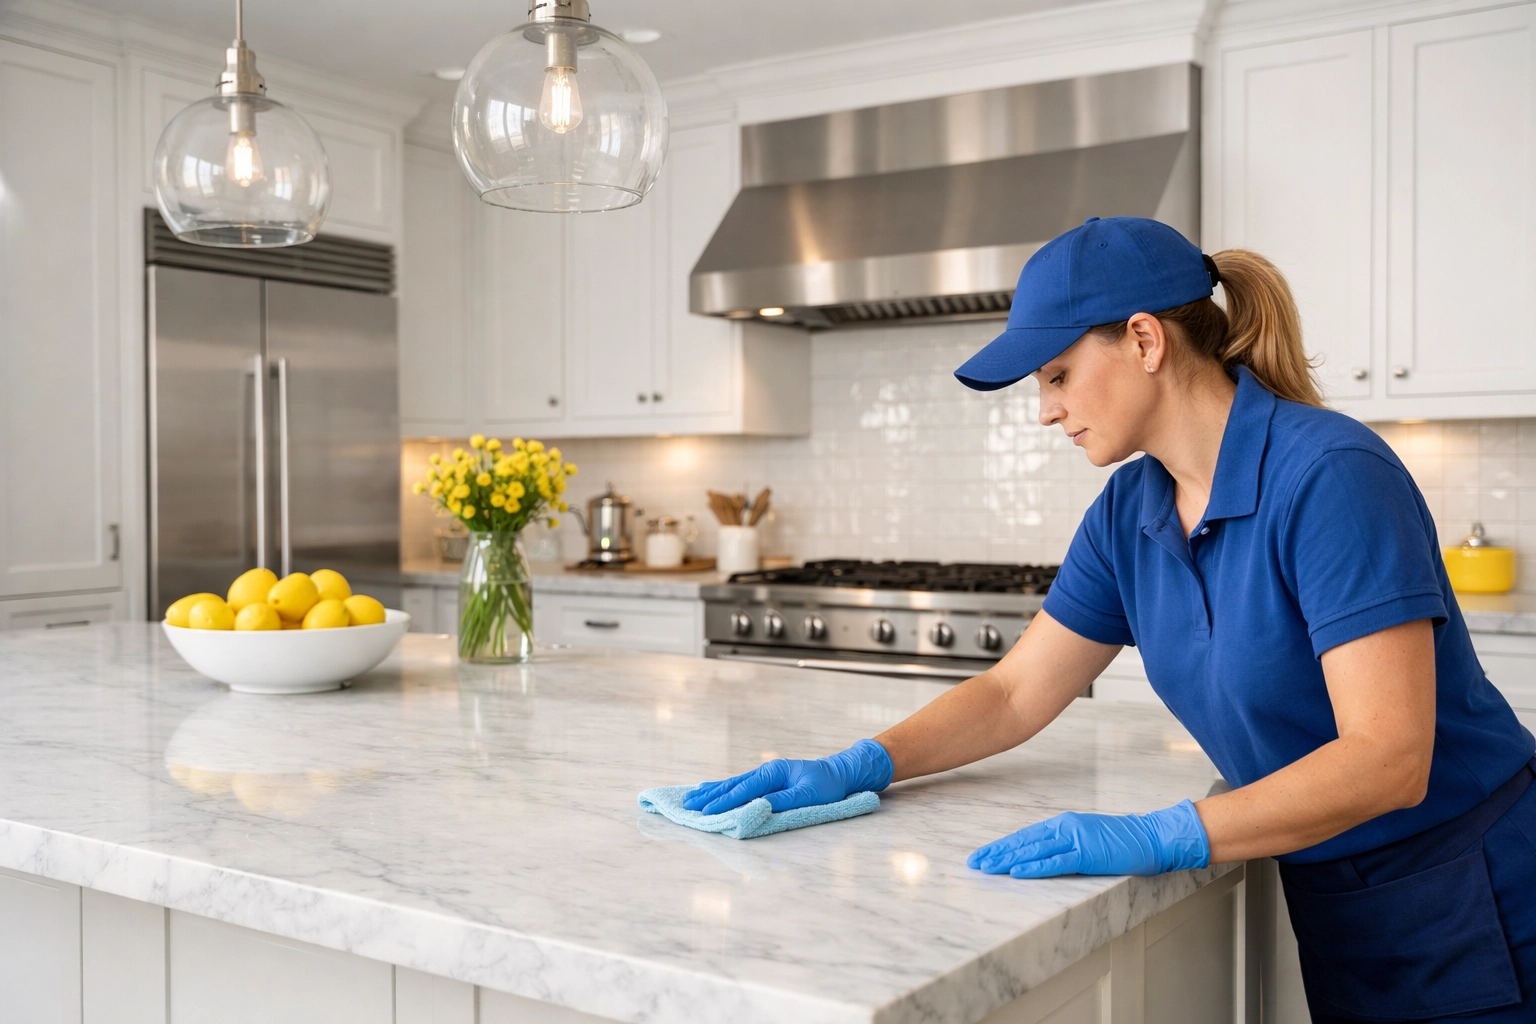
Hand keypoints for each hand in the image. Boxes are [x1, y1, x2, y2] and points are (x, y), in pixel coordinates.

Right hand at [683, 738, 893, 813]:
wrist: (840, 772)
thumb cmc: (828, 786)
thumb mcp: (809, 795)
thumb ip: (783, 802)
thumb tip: (758, 807)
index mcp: (773, 772)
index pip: (744, 790)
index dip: (724, 802)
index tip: (706, 812)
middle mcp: (765, 771)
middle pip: (732, 785)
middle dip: (710, 796)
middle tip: (687, 806)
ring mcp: (765, 774)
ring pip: (733, 784)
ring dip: (711, 792)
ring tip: (691, 798)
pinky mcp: (767, 779)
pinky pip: (740, 784)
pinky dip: (723, 788)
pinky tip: (711, 788)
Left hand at [968, 800, 1209, 877]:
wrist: (1151, 836)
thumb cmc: (1121, 839)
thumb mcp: (1087, 836)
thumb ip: (1065, 842)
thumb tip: (1041, 852)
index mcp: (1063, 823)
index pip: (1025, 835)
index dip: (1002, 846)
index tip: (983, 855)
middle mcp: (1065, 828)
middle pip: (1024, 841)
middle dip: (997, 853)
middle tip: (975, 863)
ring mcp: (1076, 840)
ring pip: (1034, 850)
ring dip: (1008, 860)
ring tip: (988, 868)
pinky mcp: (1087, 854)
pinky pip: (1056, 862)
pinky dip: (1035, 867)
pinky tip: (1018, 872)